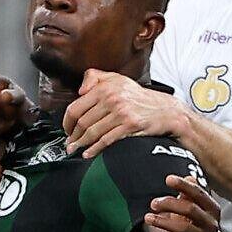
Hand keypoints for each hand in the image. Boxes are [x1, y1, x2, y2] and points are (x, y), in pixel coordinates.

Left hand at [64, 69, 187, 157]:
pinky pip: (106, 140)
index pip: (76, 106)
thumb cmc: (140, 97)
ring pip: (92, 132)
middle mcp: (112, 98)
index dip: (67, 121)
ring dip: (80, 144)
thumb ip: (95, 77)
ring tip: (75, 149)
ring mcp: (121, 112)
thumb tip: (79, 90)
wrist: (166, 110)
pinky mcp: (129, 126)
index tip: (66, 129)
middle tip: (69, 143)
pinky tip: (89, 153)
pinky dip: (94, 149)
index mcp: (106, 87)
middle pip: (83, 121)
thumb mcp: (117, 78)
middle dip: (73, 135)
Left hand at [144, 175, 221, 231]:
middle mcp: (211, 224)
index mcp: (212, 209)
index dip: (184, 185)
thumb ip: (191, 195)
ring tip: (148, 218)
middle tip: (153, 203)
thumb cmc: (198, 228)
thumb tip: (189, 176)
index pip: (198, 194)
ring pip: (183, 227)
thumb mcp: (196, 211)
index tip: (168, 179)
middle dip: (169, 204)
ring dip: (162, 221)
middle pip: (189, 209)